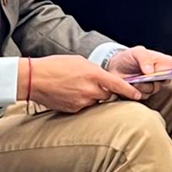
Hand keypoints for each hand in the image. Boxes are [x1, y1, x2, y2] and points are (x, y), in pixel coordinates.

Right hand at [18, 55, 143, 112]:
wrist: (33, 79)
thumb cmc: (55, 66)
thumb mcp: (80, 62)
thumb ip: (95, 72)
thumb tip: (104, 79)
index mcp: (93, 75)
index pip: (117, 85)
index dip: (129, 91)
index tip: (138, 95)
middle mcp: (89, 90)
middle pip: (108, 94)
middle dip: (106, 91)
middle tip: (93, 84)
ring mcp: (81, 102)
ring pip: (95, 101)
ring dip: (92, 96)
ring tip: (77, 87)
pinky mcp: (73, 110)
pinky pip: (84, 107)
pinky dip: (81, 101)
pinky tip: (70, 93)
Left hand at [107, 46, 171, 93]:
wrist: (113, 68)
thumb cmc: (129, 57)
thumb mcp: (136, 52)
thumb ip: (144, 58)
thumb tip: (150, 71)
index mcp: (163, 63)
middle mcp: (160, 75)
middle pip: (168, 80)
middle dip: (156, 79)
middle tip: (145, 73)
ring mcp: (152, 85)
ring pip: (154, 89)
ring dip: (142, 84)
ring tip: (133, 78)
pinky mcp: (142, 94)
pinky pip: (143, 96)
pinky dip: (135, 90)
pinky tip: (130, 84)